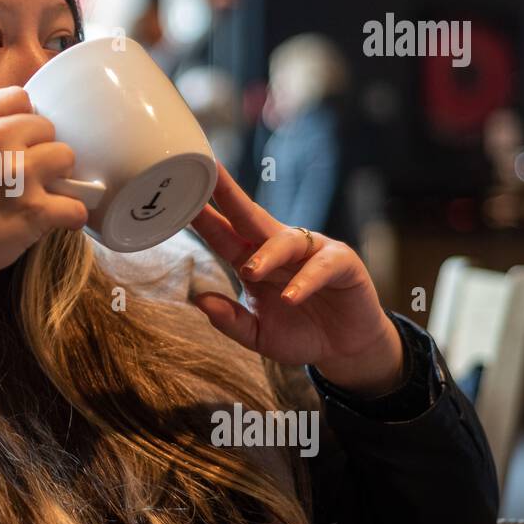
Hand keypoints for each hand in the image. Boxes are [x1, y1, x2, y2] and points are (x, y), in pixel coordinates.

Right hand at [0, 86, 88, 331]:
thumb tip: (14, 128)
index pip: (19, 97)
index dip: (24, 120)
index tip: (20, 142)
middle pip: (47, 127)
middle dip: (41, 150)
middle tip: (27, 176)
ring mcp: (16, 174)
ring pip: (67, 157)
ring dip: (60, 178)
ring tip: (41, 195)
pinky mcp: (34, 210)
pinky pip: (76, 204)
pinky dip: (71, 216)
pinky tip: (57, 221)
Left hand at [187, 164, 403, 396]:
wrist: (345, 349)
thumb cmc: (299, 333)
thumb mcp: (258, 335)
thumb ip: (231, 321)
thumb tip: (200, 300)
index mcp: (253, 259)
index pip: (223, 233)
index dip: (203, 216)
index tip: (178, 194)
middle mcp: (279, 248)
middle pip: (249, 215)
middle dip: (228, 194)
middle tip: (209, 174)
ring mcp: (311, 252)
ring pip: (285, 240)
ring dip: (266, 254)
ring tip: (250, 272)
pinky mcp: (342, 263)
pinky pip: (322, 266)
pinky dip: (306, 280)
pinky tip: (291, 297)